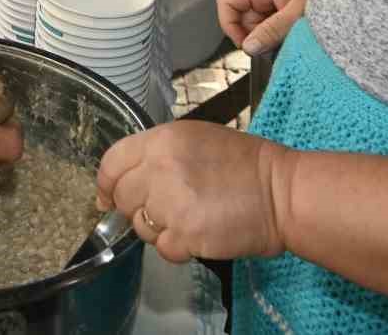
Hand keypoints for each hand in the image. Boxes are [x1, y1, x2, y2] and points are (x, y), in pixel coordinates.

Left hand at [96, 120, 290, 263]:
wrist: (282, 193)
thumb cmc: (246, 165)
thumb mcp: (195, 139)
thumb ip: (158, 154)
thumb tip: (127, 177)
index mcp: (162, 140)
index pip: (112, 162)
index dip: (105, 183)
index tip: (105, 196)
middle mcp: (160, 169)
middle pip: (121, 197)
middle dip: (135, 208)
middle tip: (162, 210)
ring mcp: (171, 204)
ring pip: (140, 226)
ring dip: (158, 228)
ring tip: (188, 218)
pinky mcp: (186, 234)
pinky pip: (163, 248)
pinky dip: (177, 247)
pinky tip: (198, 233)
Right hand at [217, 0, 320, 55]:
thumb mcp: (297, 15)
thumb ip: (271, 31)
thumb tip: (248, 46)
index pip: (227, 1)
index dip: (230, 24)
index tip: (245, 44)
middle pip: (242, 17)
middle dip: (255, 36)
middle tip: (274, 46)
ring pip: (257, 25)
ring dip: (269, 38)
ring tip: (289, 41)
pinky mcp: (285, 8)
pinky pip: (271, 26)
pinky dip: (279, 37)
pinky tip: (293, 39)